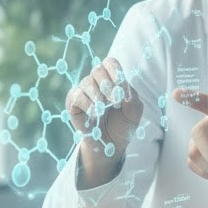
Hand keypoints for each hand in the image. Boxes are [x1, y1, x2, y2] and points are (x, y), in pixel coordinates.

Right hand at [66, 57, 143, 187]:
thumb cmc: (123, 124)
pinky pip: (77, 95)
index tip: (121, 87)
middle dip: (108, 84)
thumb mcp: (134, 111)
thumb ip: (132, 98)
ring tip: (104, 109)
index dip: (116, 71)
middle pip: (98, 69)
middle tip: (115, 101)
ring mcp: (84, 91)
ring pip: (87, 82)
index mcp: (113, 79)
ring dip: (98, 96)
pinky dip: (88, 104)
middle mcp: (97, 82)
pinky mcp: (73, 102)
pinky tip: (95, 114)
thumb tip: (123, 90)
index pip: (110, 63)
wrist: (111, 143)